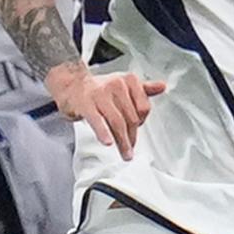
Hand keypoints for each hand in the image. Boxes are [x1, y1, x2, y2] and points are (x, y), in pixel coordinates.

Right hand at [46, 63, 161, 159]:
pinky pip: (97, 120)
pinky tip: (108, 142)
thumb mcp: (124, 84)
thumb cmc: (100, 88)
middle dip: (132, 136)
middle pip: (131, 117)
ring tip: (125, 153)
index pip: (144, 107)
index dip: (142, 121)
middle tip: (130, 149)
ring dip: (123, 141)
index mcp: (128, 80)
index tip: (137, 130)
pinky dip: (103, 132)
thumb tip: (162, 86)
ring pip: (117, 121)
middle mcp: (116, 85)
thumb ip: (144, 88)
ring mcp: (99, 94)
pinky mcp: (84, 104)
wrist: (70, 84)